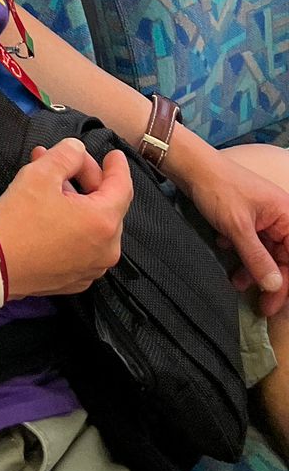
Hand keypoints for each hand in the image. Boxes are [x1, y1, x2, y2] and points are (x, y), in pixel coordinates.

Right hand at [0, 135, 131, 297]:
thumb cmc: (21, 217)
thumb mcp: (40, 174)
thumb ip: (66, 155)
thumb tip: (78, 150)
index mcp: (103, 221)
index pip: (122, 187)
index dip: (118, 167)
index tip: (113, 154)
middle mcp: (107, 249)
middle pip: (107, 206)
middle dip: (87, 179)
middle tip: (65, 162)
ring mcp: (93, 268)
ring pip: (94, 226)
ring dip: (78, 202)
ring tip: (52, 184)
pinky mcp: (77, 280)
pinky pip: (84, 247)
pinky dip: (75, 228)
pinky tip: (53, 216)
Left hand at [176, 142, 288, 316]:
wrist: (191, 165)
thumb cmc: (218, 190)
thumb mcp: (238, 228)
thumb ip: (257, 258)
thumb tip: (275, 286)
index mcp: (286, 215)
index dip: (285, 284)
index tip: (271, 305)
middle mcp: (279, 216)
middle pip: (282, 257)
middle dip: (267, 278)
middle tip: (257, 302)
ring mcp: (263, 216)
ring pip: (265, 251)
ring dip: (252, 267)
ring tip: (235, 280)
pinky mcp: (247, 216)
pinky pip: (251, 241)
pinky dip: (241, 251)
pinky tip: (225, 249)